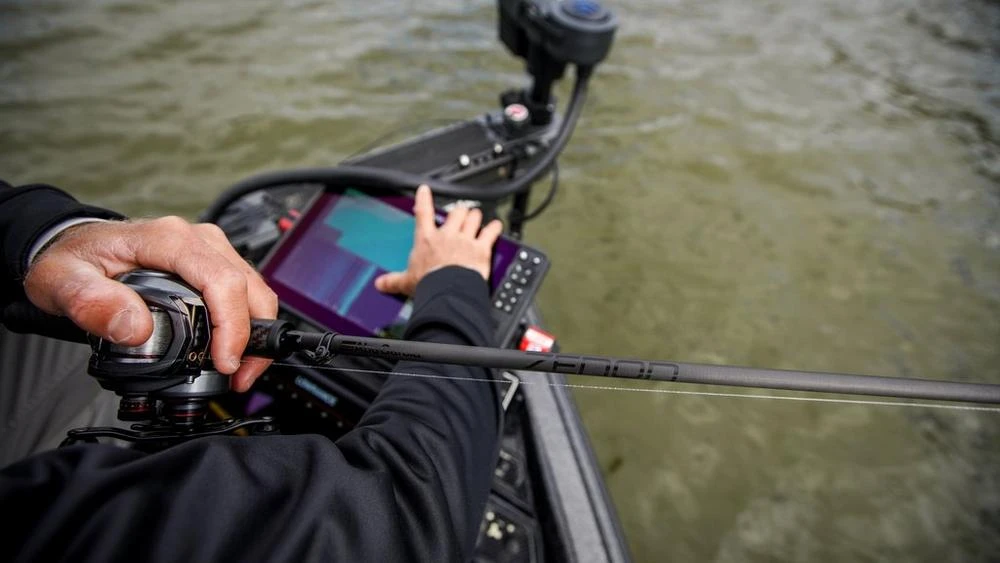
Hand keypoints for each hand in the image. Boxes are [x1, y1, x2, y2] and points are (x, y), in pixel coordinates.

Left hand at [23, 217, 278, 391]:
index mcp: (167, 239)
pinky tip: (230, 351)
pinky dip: (247, 325)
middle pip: (248, 286)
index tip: (224, 361)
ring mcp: (210, 250)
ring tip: (237, 372)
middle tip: (237, 377)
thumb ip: (91, 303)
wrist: (74, 248)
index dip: (231, 325)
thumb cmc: (72, 260)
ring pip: (254, 290)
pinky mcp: (214, 264)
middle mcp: (197, 239)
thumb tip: (136, 328)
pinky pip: (245, 293)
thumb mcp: (61, 281)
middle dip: (252, 338)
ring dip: (255, 335)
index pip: (220, 280)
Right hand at [374, 185, 502, 295]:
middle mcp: (447, 235)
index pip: (423, 213)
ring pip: (473, 217)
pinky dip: (495, 228)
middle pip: (456, 212)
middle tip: (461, 213)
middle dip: (460, 211)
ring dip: (476, 216)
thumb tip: (380, 284)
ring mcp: (465, 240)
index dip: (424, 199)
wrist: (447, 290)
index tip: (425, 190)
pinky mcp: (481, 248)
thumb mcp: (407, 281)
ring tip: (477, 217)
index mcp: (427, 239)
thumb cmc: (428, 283)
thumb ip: (393, 280)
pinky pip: (490, 232)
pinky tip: (496, 226)